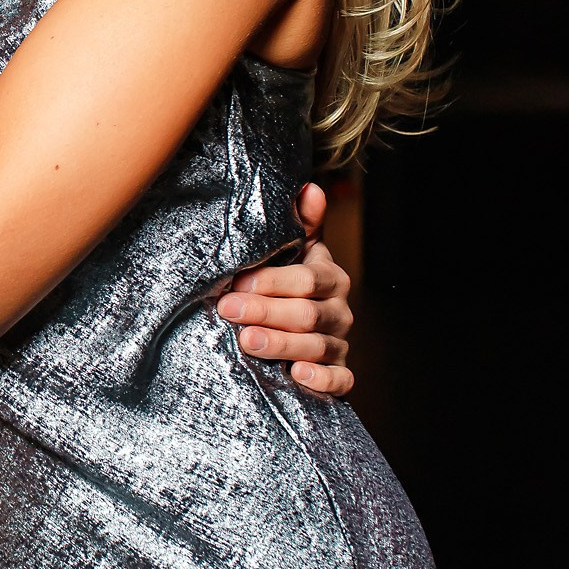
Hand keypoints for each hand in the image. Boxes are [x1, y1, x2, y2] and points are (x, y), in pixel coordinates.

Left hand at [216, 180, 352, 395]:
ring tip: (247, 341)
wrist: (301, 329)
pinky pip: (340, 381)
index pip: (306, 279)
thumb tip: (309, 187)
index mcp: (330, 277)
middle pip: (306, 313)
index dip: (272, 280)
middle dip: (265, 311)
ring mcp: (339, 343)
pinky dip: (321, 379)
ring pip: (316, 347)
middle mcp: (339, 310)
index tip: (238, 281)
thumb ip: (301, 223)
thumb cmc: (290, 284)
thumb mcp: (295, 252)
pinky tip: (298, 375)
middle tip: (228, 310)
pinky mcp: (339, 374)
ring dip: (281, 345)